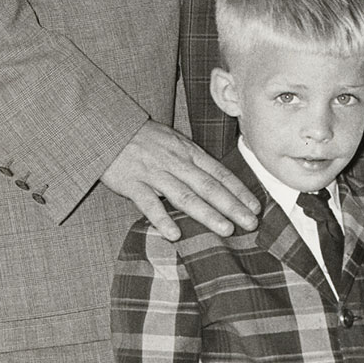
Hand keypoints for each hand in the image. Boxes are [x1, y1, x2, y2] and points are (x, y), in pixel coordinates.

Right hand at [102, 121, 258, 243]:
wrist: (107, 127)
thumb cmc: (144, 138)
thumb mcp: (174, 142)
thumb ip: (193, 160)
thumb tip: (218, 181)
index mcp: (188, 152)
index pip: (219, 173)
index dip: (239, 190)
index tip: (255, 206)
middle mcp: (175, 162)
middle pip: (209, 187)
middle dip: (232, 206)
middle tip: (250, 223)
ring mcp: (154, 173)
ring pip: (185, 196)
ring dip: (207, 214)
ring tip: (226, 229)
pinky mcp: (132, 183)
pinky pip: (149, 204)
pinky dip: (162, 219)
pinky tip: (175, 234)